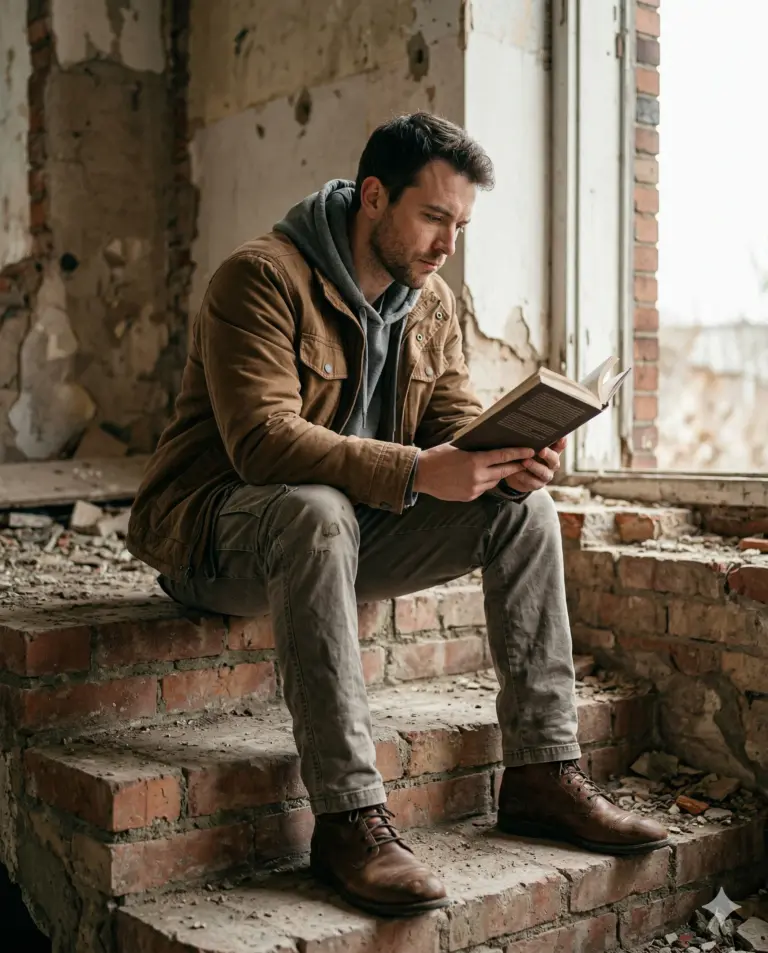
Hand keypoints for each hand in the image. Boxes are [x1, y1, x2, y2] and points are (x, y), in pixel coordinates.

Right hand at [413, 444, 535, 500]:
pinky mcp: (468, 497)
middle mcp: (477, 476)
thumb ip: (475, 449)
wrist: (420, 475)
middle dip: (515, 466)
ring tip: (499, 467)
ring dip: (497, 474)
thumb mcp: (457, 447)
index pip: (503, 456)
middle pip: (503, 471)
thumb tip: (490, 444)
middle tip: (525, 461)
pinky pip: (483, 489)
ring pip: (493, 481)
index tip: (530, 451)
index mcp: (474, 461)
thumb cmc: (437, 457)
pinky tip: (479, 476)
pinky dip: (484, 482)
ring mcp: (473, 489)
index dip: (518, 453)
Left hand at [501, 437, 565, 493]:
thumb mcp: (527, 446)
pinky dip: (524, 477)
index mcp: (552, 451)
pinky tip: (516, 472)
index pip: (560, 445)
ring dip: (534, 466)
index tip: (560, 438)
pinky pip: (532, 482)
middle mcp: (552, 464)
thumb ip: (530, 440)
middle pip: (554, 459)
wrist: (516, 475)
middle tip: (540, 450)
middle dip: (547, 455)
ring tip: (524, 462)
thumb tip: (524, 426)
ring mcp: (546, 475)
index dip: (562, 442)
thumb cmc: (524, 455)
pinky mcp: (537, 485)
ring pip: (543, 472)